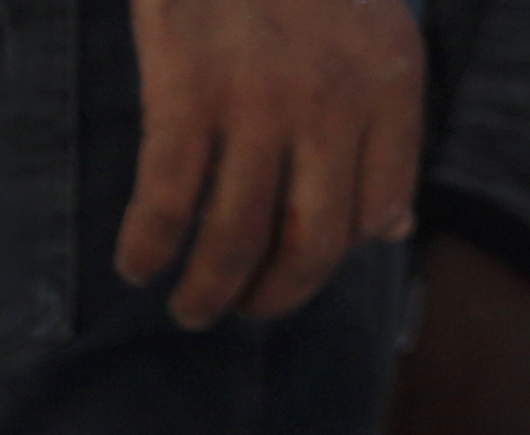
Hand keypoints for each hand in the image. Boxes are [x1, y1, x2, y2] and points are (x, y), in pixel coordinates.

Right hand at [118, 0, 422, 326]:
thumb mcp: (372, 26)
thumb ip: (386, 120)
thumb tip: (392, 227)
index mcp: (389, 81)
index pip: (376, 213)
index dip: (329, 265)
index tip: (290, 280)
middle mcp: (333, 99)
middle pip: (309, 241)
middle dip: (269, 298)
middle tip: (233, 311)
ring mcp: (260, 98)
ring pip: (236, 235)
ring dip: (206, 290)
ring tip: (188, 307)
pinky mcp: (188, 91)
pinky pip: (168, 201)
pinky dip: (149, 247)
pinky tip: (136, 265)